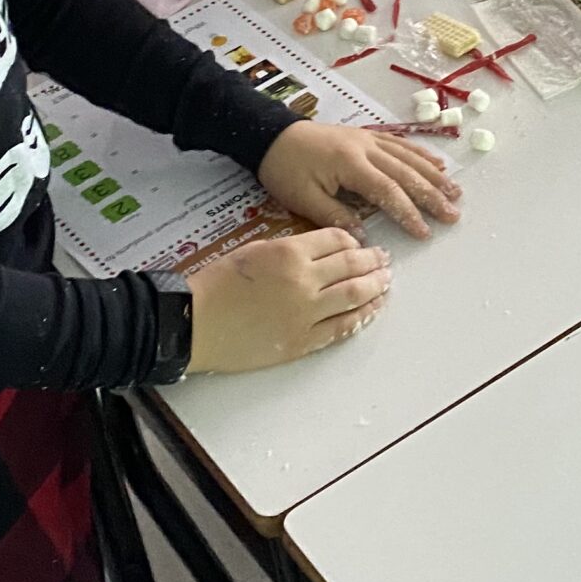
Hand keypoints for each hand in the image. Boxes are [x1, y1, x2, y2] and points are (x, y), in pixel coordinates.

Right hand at [186, 229, 390, 370]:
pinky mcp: (303, 341)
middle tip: (384, 261)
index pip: (337, 240)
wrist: (194, 323)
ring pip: (355, 295)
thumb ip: (290, 249)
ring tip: (386, 283)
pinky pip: (342, 328)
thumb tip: (321, 253)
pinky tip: (371, 309)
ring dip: (376, 287)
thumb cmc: (216, 285)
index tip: (362, 245)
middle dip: (374, 262)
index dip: (354, 241)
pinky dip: (362, 317)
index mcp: (289, 252)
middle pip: (353, 266)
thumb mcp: (254, 250)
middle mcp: (304, 280)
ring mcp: (306, 313)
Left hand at [258, 121, 460, 242]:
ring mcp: (369, 139)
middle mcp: (366, 148)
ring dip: (434, 175)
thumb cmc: (284, 169)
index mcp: (350, 165)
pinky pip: (400, 144)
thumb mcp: (302, 199)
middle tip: (453, 215)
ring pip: (409, 157)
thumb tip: (363, 239)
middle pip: (407, 173)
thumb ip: (335, 218)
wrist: (270, 134)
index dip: (409, 213)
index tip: (425, 232)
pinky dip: (420, 154)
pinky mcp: (366, 135)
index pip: (388, 192)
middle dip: (432, 195)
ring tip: (455, 191)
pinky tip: (436, 164)